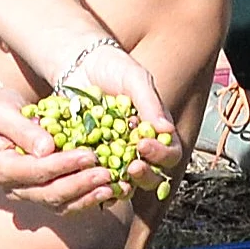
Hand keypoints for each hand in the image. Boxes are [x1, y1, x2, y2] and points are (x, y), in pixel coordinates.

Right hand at [0, 86, 111, 211]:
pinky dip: (88, 198)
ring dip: (87, 197)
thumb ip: (23, 130)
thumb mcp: (3, 111)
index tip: (88, 155)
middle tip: (106, 173)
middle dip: (80, 184)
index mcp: (1, 169)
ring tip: (112, 187)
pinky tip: (109, 190)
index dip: (63, 165)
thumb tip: (46, 149)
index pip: (36, 171)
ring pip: (60, 205)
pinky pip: (67, 203)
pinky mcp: (43, 194)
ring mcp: (28, 195)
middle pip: (50, 194)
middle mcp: (13, 189)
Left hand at [41, 39, 186, 201]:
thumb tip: (166, 129)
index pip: (170, 152)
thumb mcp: (134, 79)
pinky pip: (95, 177)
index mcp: (155, 131)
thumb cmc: (113, 67)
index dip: (162, 155)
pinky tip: (86, 177)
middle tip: (133, 166)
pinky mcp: (90, 159)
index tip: (144, 144)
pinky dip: (92, 182)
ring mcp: (114, 156)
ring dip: (119, 184)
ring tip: (110, 177)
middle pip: (151, 175)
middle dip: (144, 175)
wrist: (79, 63)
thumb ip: (150, 102)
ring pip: (123, 182)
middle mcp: (137, 148)